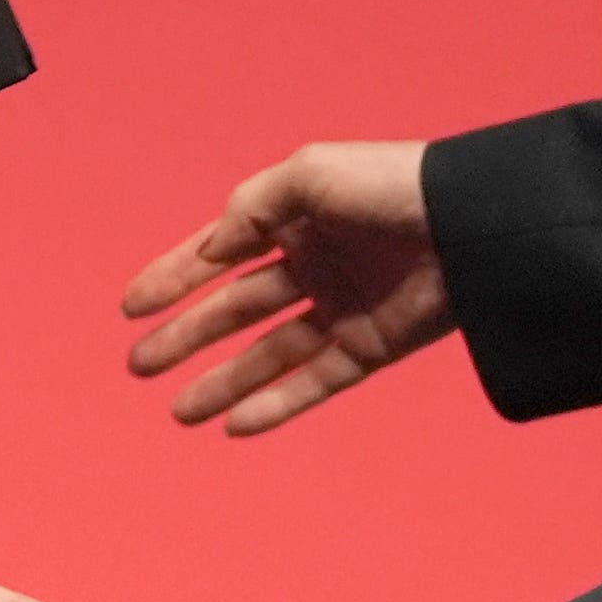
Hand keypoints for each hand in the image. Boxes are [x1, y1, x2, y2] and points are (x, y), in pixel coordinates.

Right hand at [124, 141, 451, 434]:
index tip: (130, 308)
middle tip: (139, 365)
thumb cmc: (389, 186)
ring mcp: (341, 308)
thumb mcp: (307, 176)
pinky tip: (234, 425)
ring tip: (177, 411)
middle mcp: (313, 264)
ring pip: (267, 354)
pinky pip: (313, 381)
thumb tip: (209, 252)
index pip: (219, 254)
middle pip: (234, 310)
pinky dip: (275, 404)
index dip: (173, 278)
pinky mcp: (371, 347)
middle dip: (184, 337)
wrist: (470, 226)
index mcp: (295, 218)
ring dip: (221, 381)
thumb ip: (248, 210)